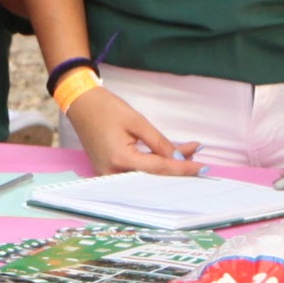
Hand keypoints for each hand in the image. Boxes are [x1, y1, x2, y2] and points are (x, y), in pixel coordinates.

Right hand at [68, 86, 199, 176]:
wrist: (81, 105)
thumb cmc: (107, 109)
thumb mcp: (137, 122)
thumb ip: (159, 143)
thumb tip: (180, 158)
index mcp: (120, 159)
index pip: (158, 169)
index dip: (182, 168)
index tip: (202, 167)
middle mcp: (113, 174)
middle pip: (153, 177)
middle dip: (177, 168)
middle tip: (198, 158)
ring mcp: (109, 176)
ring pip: (145, 176)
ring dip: (167, 166)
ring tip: (188, 153)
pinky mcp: (109, 173)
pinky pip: (135, 173)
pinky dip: (153, 166)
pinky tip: (169, 157)